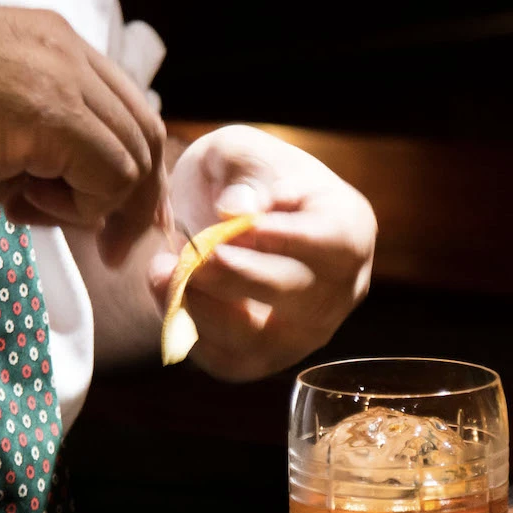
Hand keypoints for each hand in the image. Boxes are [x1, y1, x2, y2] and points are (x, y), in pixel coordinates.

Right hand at [0, 7, 166, 265]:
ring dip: (94, 204)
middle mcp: (65, 48)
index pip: (125, 107)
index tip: (114, 217)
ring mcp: (61, 76)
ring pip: (134, 157)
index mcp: (50, 41)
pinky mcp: (53, 114)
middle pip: (144, 130)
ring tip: (28, 207)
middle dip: (135, 199)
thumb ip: (43, 141)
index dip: (130, 169)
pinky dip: (80, 208)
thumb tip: (77, 187)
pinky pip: (111, 177)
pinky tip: (19, 203)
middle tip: (110, 247)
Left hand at [151, 125, 375, 381]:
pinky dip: (191, 333)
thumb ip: (243, 173)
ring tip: (162, 270)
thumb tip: (238, 210)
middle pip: (300, 297)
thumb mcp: (240, 151)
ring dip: (206, 310)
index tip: (238, 223)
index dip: (287, 238)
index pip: (334, 243)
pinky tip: (166, 293)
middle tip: (192, 254)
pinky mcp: (265, 357)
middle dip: (238, 277)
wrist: (220, 211)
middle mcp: (340, 289)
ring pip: (264, 342)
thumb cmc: (242, 174)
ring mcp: (305, 330)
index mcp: (349, 228)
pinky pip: (230, 362)